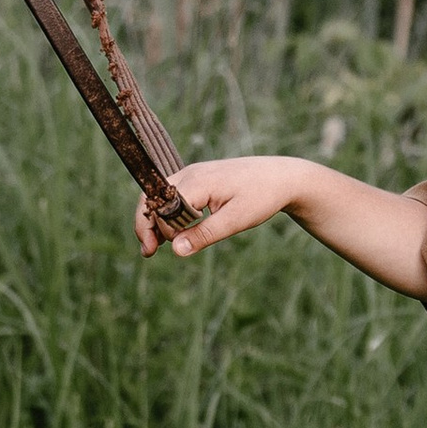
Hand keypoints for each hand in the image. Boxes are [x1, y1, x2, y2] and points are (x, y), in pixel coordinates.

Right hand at [135, 156, 310, 258]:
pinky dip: (165, 214)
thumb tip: (175, 250)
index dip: (163, 230)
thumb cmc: (262, 197)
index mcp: (198, 181)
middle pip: (152, 198)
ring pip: (158, 196)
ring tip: (152, 247)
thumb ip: (204, 235)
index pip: (164, 207)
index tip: (174, 247)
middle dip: (145, 225)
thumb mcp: (236, 220)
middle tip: (148, 253)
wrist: (281, 177)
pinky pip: (171, 195)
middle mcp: (189, 173)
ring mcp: (192, 174)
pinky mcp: (196, 179)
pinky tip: (170, 234)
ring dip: (153, 220)